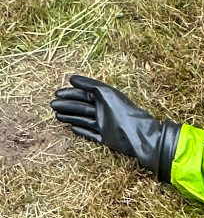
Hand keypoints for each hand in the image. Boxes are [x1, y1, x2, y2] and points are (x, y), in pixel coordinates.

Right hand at [50, 75, 179, 181]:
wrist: (137, 134)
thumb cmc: (122, 111)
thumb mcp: (105, 93)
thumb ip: (89, 85)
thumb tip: (71, 78)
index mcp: (104, 99)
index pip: (84, 95)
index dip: (70, 93)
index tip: (57, 93)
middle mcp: (104, 111)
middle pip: (82, 107)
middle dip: (67, 105)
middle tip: (52, 105)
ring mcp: (105, 125)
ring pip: (84, 120)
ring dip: (70, 117)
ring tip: (57, 116)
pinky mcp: (107, 138)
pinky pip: (91, 134)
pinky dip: (82, 131)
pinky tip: (72, 128)